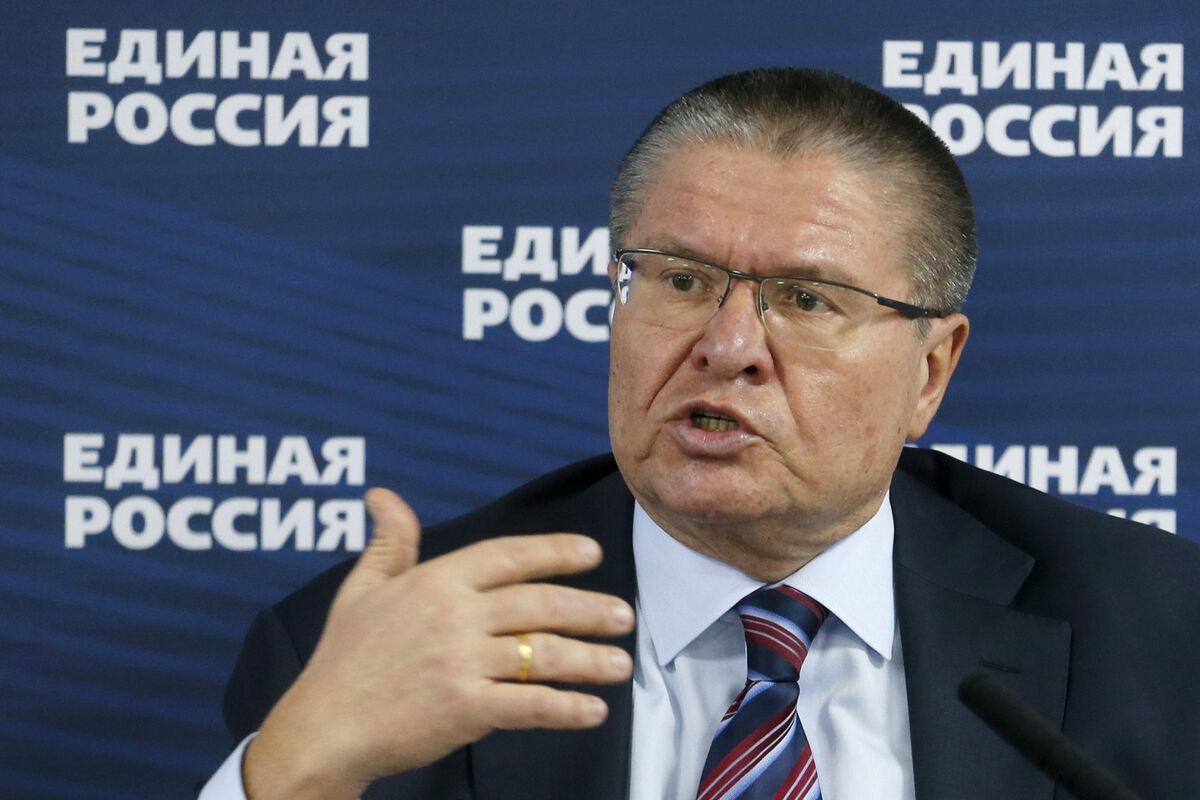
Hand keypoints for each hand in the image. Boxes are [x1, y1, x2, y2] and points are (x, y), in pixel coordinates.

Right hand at [242, 488, 635, 799]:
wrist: (322, 728)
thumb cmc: (343, 659)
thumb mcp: (362, 590)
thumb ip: (388, 543)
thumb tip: (383, 495)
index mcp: (435, 581)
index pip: (509, 555)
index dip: (555, 551)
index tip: (592, 552)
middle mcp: (454, 615)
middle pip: (539, 603)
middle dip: (589, 609)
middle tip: (624, 616)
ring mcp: (461, 662)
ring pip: (544, 654)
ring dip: (590, 660)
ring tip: (621, 665)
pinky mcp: (465, 708)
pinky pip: (531, 705)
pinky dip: (567, 709)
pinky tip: (593, 710)